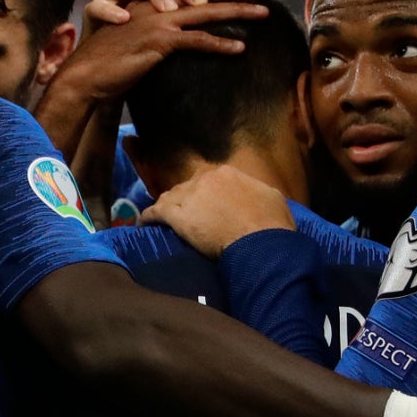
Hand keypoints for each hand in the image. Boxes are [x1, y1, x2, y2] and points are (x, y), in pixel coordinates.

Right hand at [46, 0, 271, 115]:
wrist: (87, 75)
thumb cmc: (112, 59)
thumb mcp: (138, 35)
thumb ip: (159, 26)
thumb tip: (185, 30)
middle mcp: (156, 3)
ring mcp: (157, 20)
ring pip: (205, 11)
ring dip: (237, 11)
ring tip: (263, 15)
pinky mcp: (157, 41)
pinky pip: (195, 40)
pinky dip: (219, 43)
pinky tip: (240, 48)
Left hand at [140, 165, 293, 257]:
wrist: (261, 242)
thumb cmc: (272, 224)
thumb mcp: (272, 198)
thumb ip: (257, 192)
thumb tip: (255, 196)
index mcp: (228, 174)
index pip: (208, 180)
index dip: (204, 193)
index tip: (205, 204)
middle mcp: (206, 180)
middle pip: (187, 187)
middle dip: (185, 199)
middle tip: (186, 214)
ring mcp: (190, 197)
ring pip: (170, 197)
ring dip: (166, 207)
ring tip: (162, 218)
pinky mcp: (178, 217)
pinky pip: (156, 213)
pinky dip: (148, 218)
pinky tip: (144, 223)